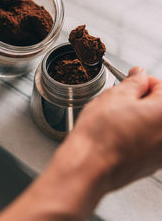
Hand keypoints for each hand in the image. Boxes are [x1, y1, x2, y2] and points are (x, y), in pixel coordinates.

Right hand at [74, 67, 161, 189]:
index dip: (142, 81)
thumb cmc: (100, 136)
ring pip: (151, 124)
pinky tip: (119, 133)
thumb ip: (133, 82)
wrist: (88, 167)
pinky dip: (137, 133)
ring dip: (139, 117)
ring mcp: (161, 153)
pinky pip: (147, 141)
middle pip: (158, 106)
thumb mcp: (115, 95)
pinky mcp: (152, 164)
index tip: (131, 83)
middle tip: (121, 101)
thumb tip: (139, 76)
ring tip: (117, 119)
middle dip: (141, 100)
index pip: (161, 85)